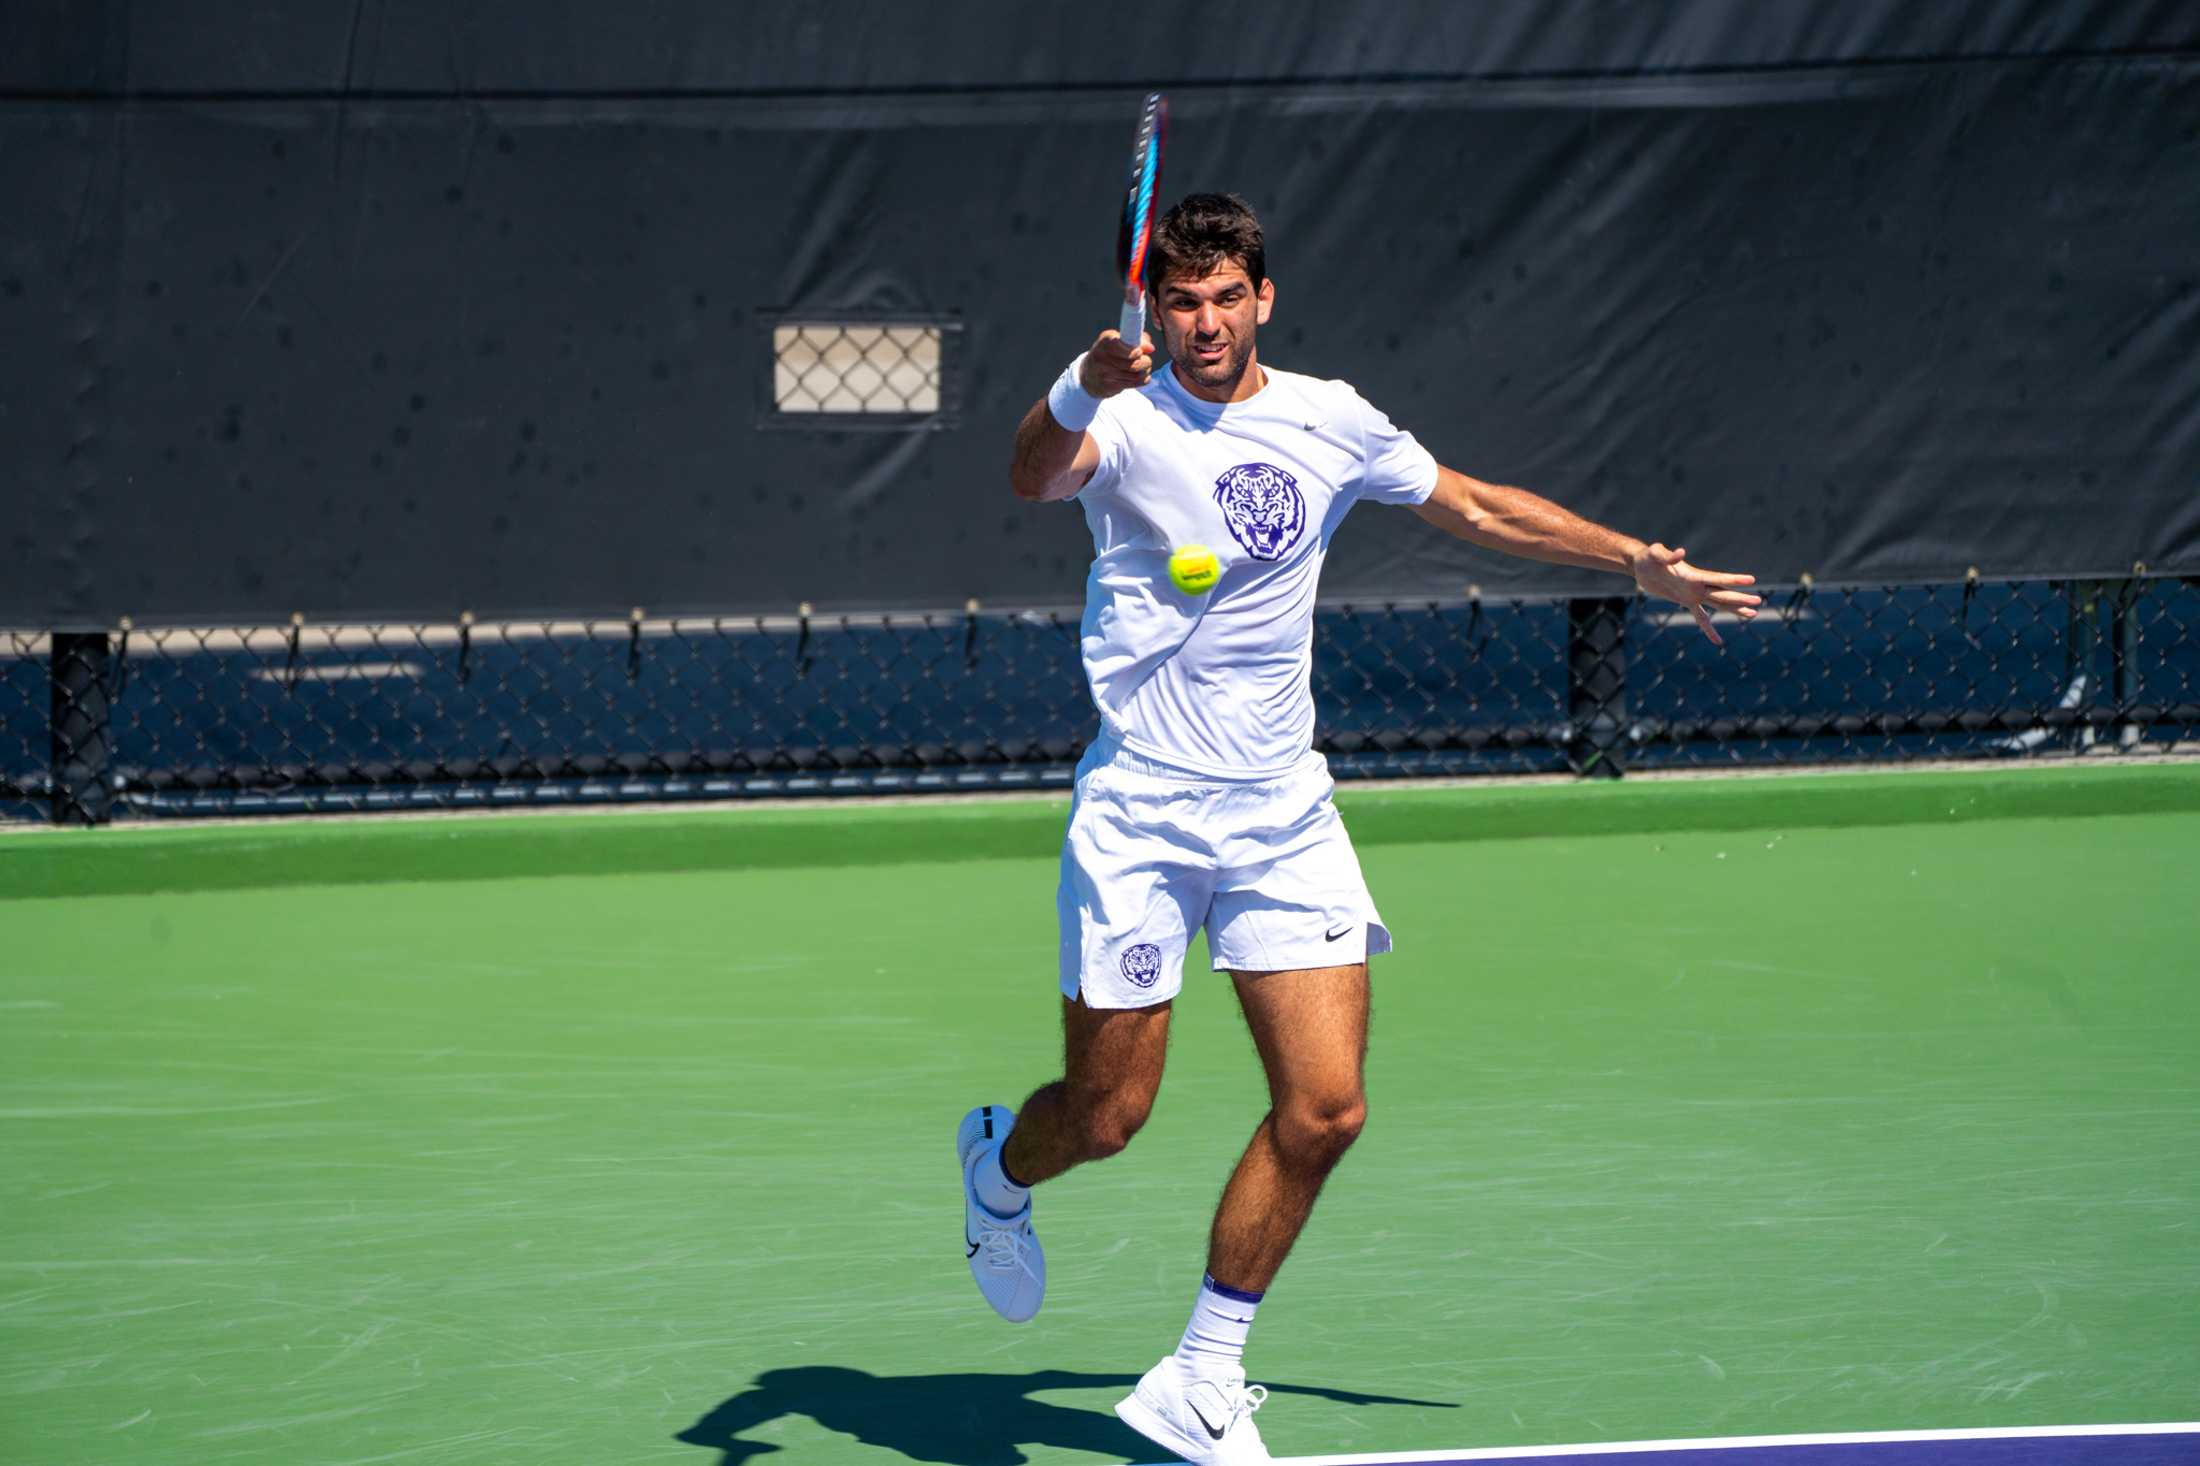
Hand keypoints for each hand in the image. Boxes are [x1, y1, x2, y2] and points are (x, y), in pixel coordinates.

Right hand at [1079, 328, 1153, 397]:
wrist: (1088, 375)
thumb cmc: (1108, 354)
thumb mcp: (1117, 341)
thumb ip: (1136, 340)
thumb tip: (1150, 348)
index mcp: (1105, 341)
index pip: (1122, 347)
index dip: (1135, 351)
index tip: (1140, 352)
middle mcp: (1102, 357)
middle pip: (1133, 363)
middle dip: (1146, 362)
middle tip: (1147, 360)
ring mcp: (1105, 373)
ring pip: (1135, 374)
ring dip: (1145, 371)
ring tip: (1145, 368)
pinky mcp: (1109, 386)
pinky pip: (1133, 384)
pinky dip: (1143, 380)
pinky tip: (1144, 377)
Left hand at [1631, 543, 1760, 645]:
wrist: (1641, 565)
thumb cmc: (1647, 557)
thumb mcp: (1654, 554)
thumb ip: (1667, 555)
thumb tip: (1680, 552)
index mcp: (1693, 575)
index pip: (1716, 578)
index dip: (1732, 580)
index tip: (1751, 580)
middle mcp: (1697, 585)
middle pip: (1722, 594)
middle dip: (1740, 599)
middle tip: (1758, 602)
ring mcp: (1693, 594)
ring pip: (1718, 604)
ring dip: (1734, 610)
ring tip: (1752, 615)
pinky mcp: (1685, 601)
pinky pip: (1701, 617)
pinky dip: (1708, 629)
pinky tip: (1718, 641)